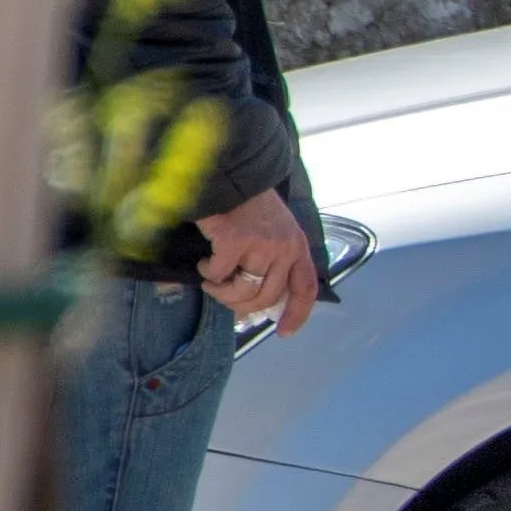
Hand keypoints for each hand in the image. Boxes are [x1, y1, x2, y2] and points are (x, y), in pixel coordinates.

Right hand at [196, 188, 316, 335]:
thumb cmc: (248, 206)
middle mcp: (285, 248)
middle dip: (241, 306)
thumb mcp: (274, 232)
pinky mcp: (235, 241)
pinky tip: (205, 260)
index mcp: (297, 247)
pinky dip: (208, 272)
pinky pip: (218, 273)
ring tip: (211, 281)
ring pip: (242, 290)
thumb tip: (254, 304)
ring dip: (221, 292)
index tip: (282, 332)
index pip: (305, 288)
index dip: (297, 314)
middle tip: (223, 296)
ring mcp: (261, 245)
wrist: (231, 177)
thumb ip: (273, 262)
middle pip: (266, 297)